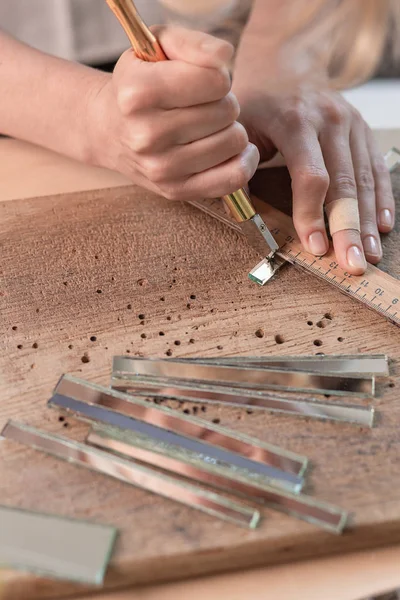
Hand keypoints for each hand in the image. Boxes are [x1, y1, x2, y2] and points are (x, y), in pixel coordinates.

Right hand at [86, 26, 259, 200]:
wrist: (108, 129)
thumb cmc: (140, 83)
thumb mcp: (156, 48)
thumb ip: (192, 42)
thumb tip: (225, 55)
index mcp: (138, 93)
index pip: (215, 80)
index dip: (218, 75)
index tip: (203, 79)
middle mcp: (146, 134)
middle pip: (228, 110)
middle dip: (222, 102)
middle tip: (202, 105)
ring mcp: (161, 168)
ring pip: (234, 142)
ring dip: (229, 129)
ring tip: (207, 126)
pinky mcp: (175, 191)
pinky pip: (233, 178)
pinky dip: (243, 162)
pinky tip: (232, 150)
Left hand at [233, 79, 394, 275]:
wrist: (286, 64)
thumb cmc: (256, 102)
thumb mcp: (239, 129)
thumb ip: (240, 169)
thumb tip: (243, 215)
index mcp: (295, 121)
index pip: (310, 176)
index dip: (312, 214)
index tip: (315, 247)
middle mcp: (330, 120)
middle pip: (344, 183)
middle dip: (348, 228)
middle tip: (353, 264)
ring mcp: (351, 123)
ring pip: (365, 179)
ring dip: (368, 221)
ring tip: (370, 254)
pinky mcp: (363, 129)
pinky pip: (376, 168)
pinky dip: (382, 199)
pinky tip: (384, 225)